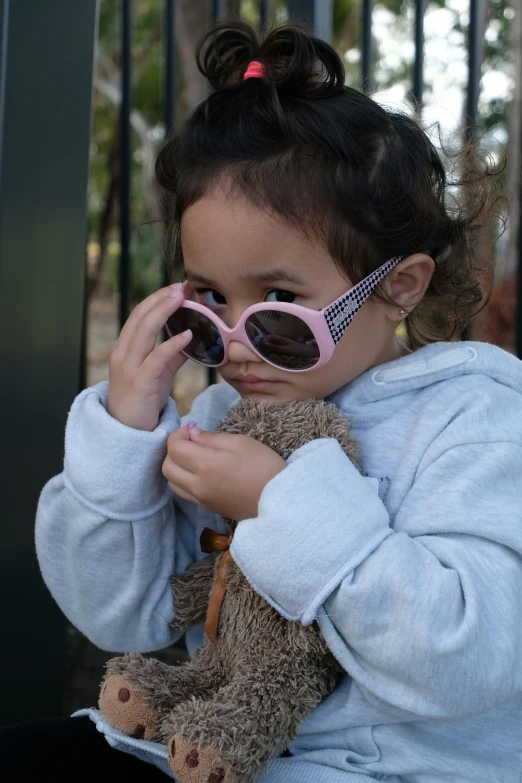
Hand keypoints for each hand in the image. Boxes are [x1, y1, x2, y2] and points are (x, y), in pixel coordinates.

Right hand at [107, 284, 192, 430]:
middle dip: (161, 298)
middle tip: (182, 286)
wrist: (126, 431)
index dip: (158, 298)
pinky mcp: (141, 382)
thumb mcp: (158, 373)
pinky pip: (157, 357)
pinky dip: (172, 344)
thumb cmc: (142, 401)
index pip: (139, 314)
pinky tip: (188, 335)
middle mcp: (123, 353)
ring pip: (144, 330)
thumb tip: (190, 338)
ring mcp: (130, 366)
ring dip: (164, 311)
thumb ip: (171, 356)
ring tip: (182, 298)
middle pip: (140, 316)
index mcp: (126, 348)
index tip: (178, 287)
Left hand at [163, 425, 285, 519]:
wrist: (279, 501)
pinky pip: (183, 493)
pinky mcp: (207, 507)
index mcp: (205, 464)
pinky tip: (199, 473)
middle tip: (191, 442)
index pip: (174, 447)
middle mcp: (196, 484)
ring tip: (194, 458)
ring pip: (172, 482)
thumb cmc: (264, 466)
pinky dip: (183, 480)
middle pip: (167, 466)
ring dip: (176, 467)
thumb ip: (212, 438)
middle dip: (174, 450)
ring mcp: (200, 499)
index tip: (192, 429)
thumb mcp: (241, 442)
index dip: (178, 434)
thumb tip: (192, 434)